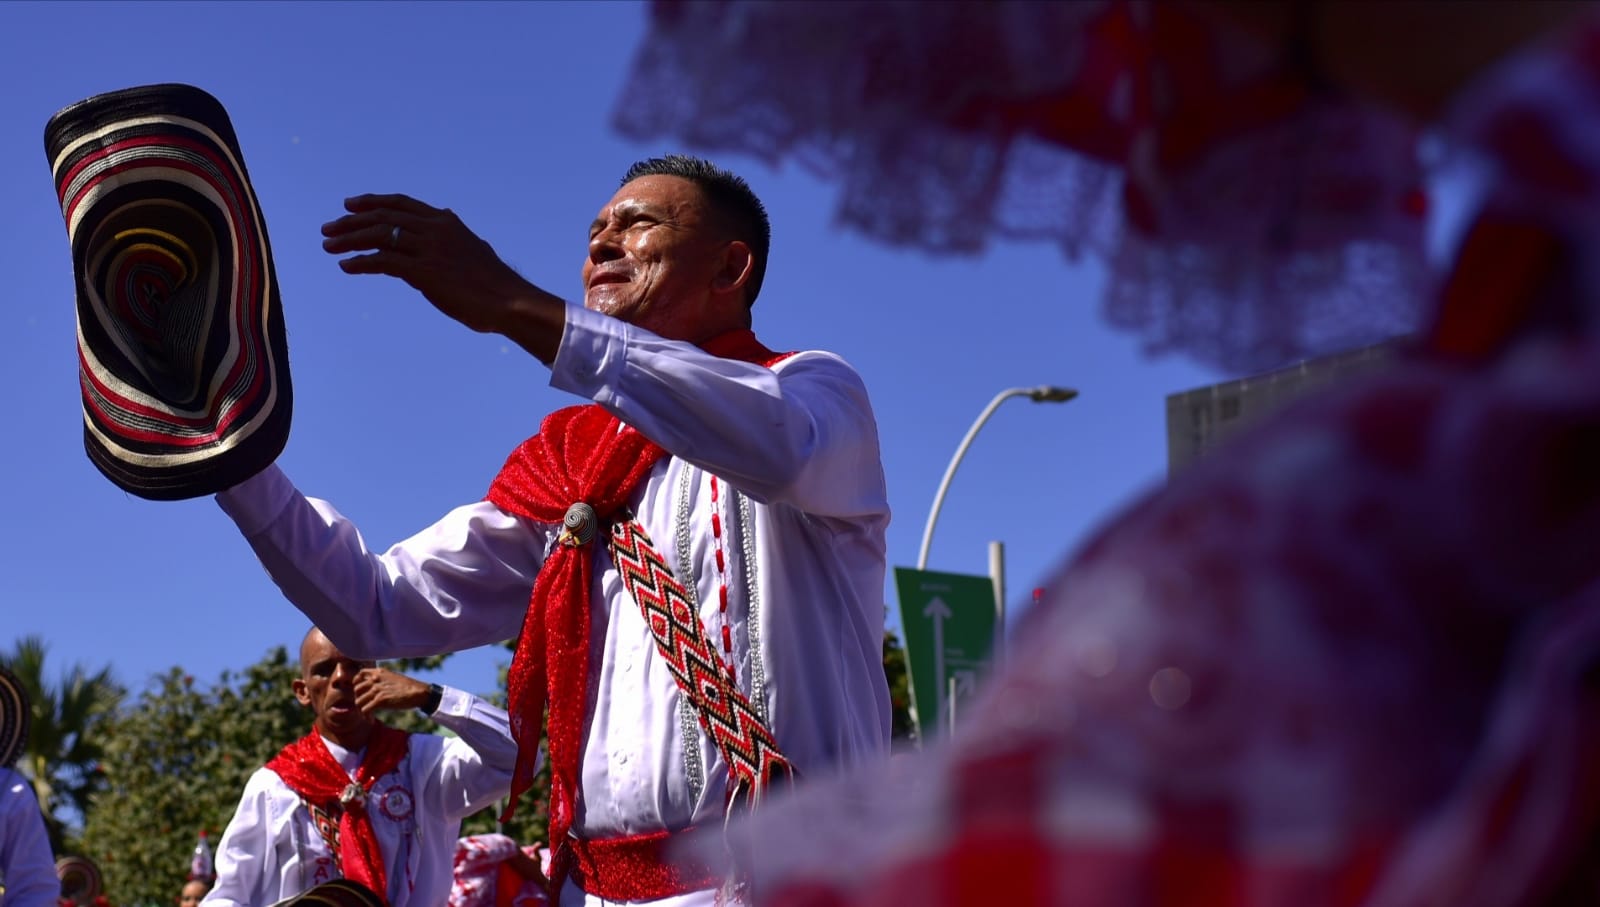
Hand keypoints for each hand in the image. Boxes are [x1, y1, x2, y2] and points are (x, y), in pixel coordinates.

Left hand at [321, 194, 565, 360]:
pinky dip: (361, 262)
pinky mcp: (423, 271)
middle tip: (329, 228)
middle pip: (383, 216)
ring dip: (349, 240)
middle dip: (351, 221)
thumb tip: (445, 239)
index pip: (401, 204)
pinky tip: (346, 267)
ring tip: (329, 246)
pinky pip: (383, 261)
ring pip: (378, 235)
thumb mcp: (473, 252)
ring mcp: (429, 248)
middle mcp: (435, 229)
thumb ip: (454, 242)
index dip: (372, 202)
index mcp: (446, 222)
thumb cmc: (495, 284)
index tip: (349, 205)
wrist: (510, 301)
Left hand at [352, 667, 427, 713]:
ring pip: (359, 701)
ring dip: (361, 710)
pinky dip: (365, 716)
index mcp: (379, 672)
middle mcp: (375, 679)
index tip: (360, 691)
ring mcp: (377, 689)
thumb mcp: (393, 677)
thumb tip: (374, 686)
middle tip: (364, 705)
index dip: (357, 683)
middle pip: (356, 690)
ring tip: (367, 715)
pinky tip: (370, 720)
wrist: (418, 692)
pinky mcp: (380, 700)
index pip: (360, 674)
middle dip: (359, 698)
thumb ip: (382, 679)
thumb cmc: (408, 687)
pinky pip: (365, 710)